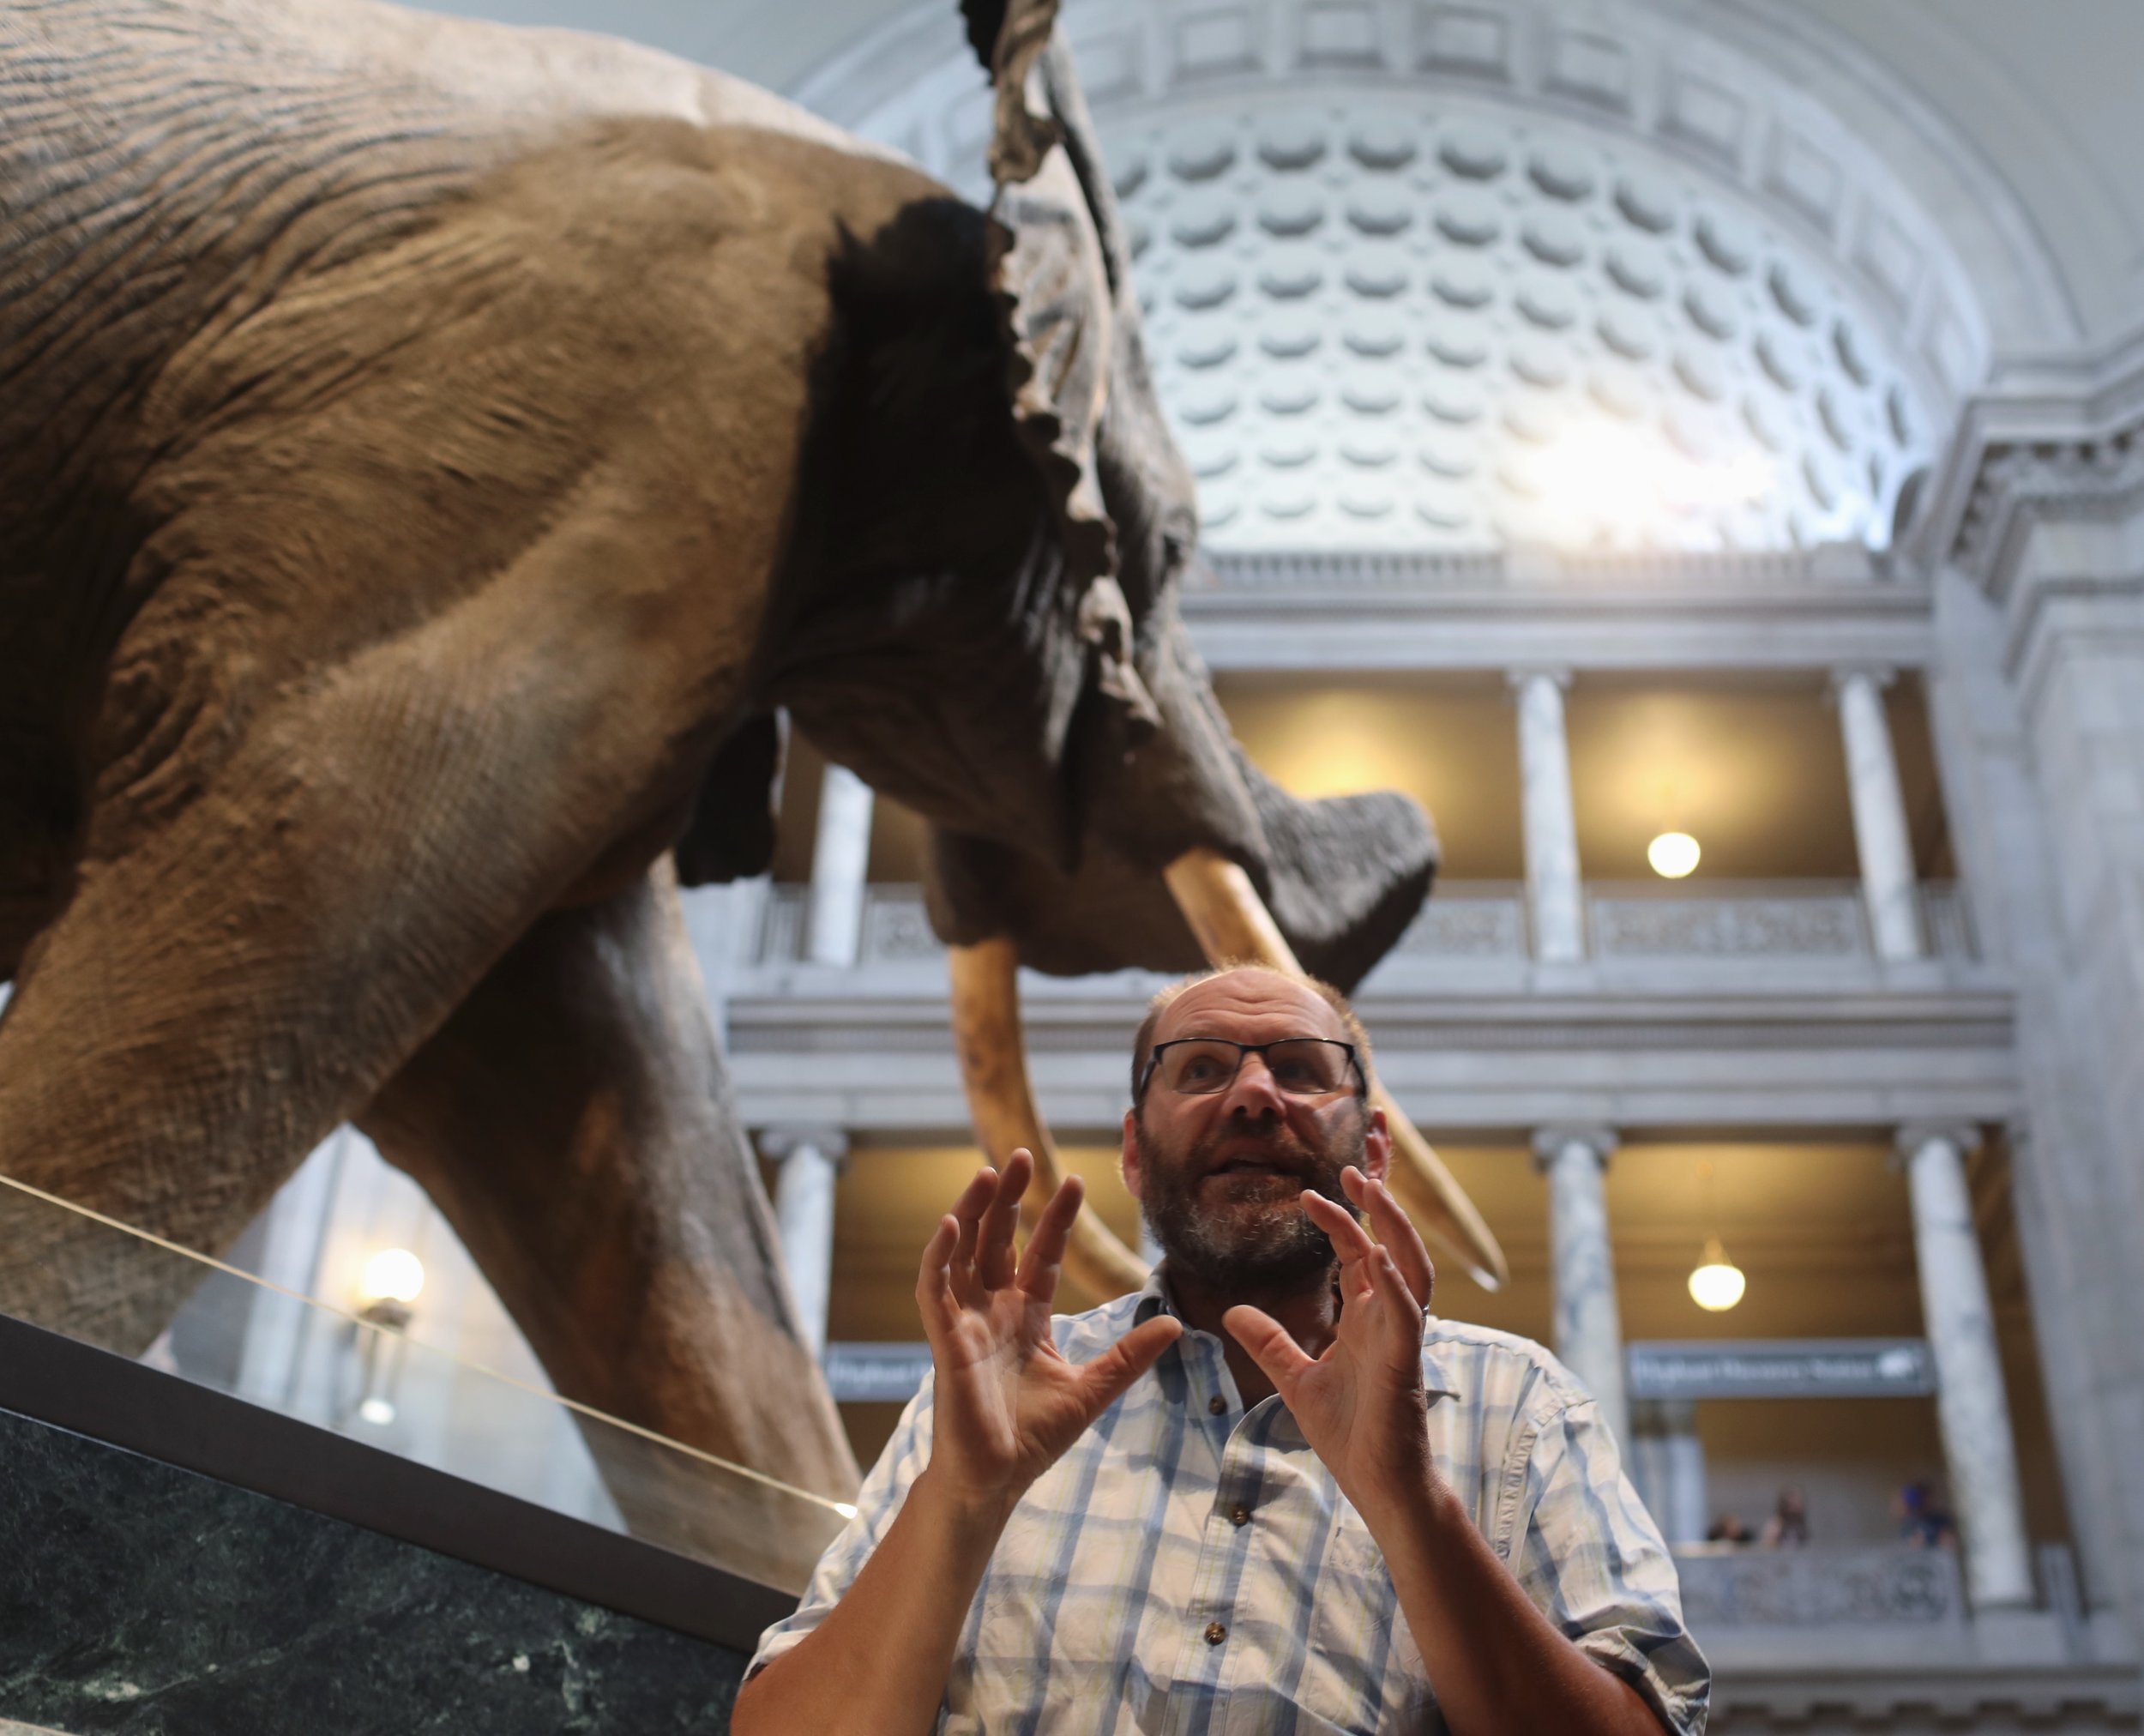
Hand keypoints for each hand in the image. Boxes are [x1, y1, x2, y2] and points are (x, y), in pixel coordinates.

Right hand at [915, 1149, 1181, 1516]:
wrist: (996, 1480)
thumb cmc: (1033, 1437)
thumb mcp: (1092, 1389)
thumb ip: (1128, 1356)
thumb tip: (1174, 1324)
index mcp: (1024, 1317)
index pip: (1039, 1254)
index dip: (1055, 1219)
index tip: (1077, 1182)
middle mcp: (992, 1311)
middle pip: (996, 1240)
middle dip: (1008, 1198)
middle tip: (1022, 1155)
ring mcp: (965, 1322)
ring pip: (962, 1252)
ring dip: (972, 1211)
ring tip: (988, 1173)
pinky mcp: (945, 1341)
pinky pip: (935, 1290)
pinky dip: (939, 1256)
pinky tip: (952, 1224)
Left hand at [1223, 1167, 1436, 1515]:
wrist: (1377, 1485)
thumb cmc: (1349, 1433)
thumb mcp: (1294, 1378)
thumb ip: (1270, 1342)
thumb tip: (1232, 1312)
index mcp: (1366, 1319)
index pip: (1358, 1253)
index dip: (1340, 1220)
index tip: (1309, 1192)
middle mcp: (1388, 1319)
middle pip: (1391, 1245)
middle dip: (1380, 1202)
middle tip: (1356, 1162)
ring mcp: (1400, 1338)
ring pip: (1411, 1268)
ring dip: (1394, 1227)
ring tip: (1373, 1189)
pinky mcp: (1405, 1364)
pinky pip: (1407, 1316)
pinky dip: (1397, 1285)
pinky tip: (1382, 1259)